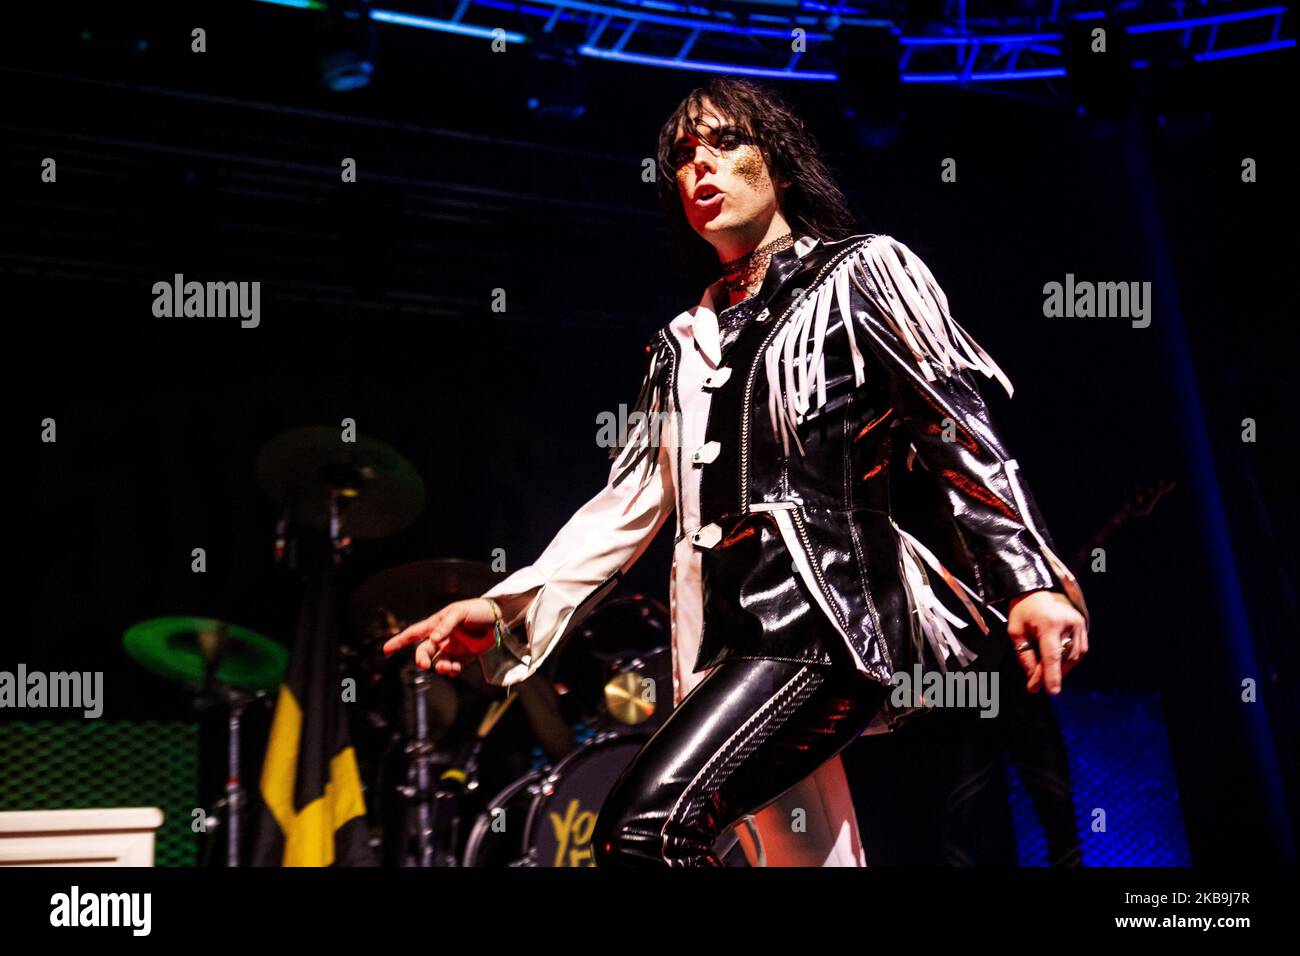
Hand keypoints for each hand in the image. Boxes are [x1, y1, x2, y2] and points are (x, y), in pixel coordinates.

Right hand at [382, 598, 500, 675]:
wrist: (501, 618)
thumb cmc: (478, 609)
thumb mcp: (460, 611)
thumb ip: (445, 625)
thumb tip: (433, 640)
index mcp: (437, 623)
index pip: (414, 633)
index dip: (399, 641)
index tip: (385, 650)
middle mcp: (442, 637)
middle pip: (424, 651)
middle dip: (422, 659)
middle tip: (425, 665)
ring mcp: (452, 648)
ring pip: (437, 662)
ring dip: (439, 667)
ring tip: (448, 668)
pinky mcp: (464, 657)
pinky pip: (451, 667)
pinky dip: (450, 671)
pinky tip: (455, 670)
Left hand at [1006, 589, 1088, 695]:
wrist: (1038, 587)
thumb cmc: (1023, 610)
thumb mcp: (1015, 631)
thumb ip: (1024, 656)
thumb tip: (1034, 679)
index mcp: (1049, 623)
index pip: (1052, 655)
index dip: (1052, 675)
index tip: (1051, 692)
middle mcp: (1068, 623)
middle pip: (1063, 658)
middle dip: (1050, 674)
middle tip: (1035, 684)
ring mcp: (1079, 624)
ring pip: (1073, 657)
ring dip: (1060, 668)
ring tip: (1045, 672)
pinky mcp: (1083, 625)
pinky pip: (1079, 650)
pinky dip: (1068, 660)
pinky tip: (1057, 662)